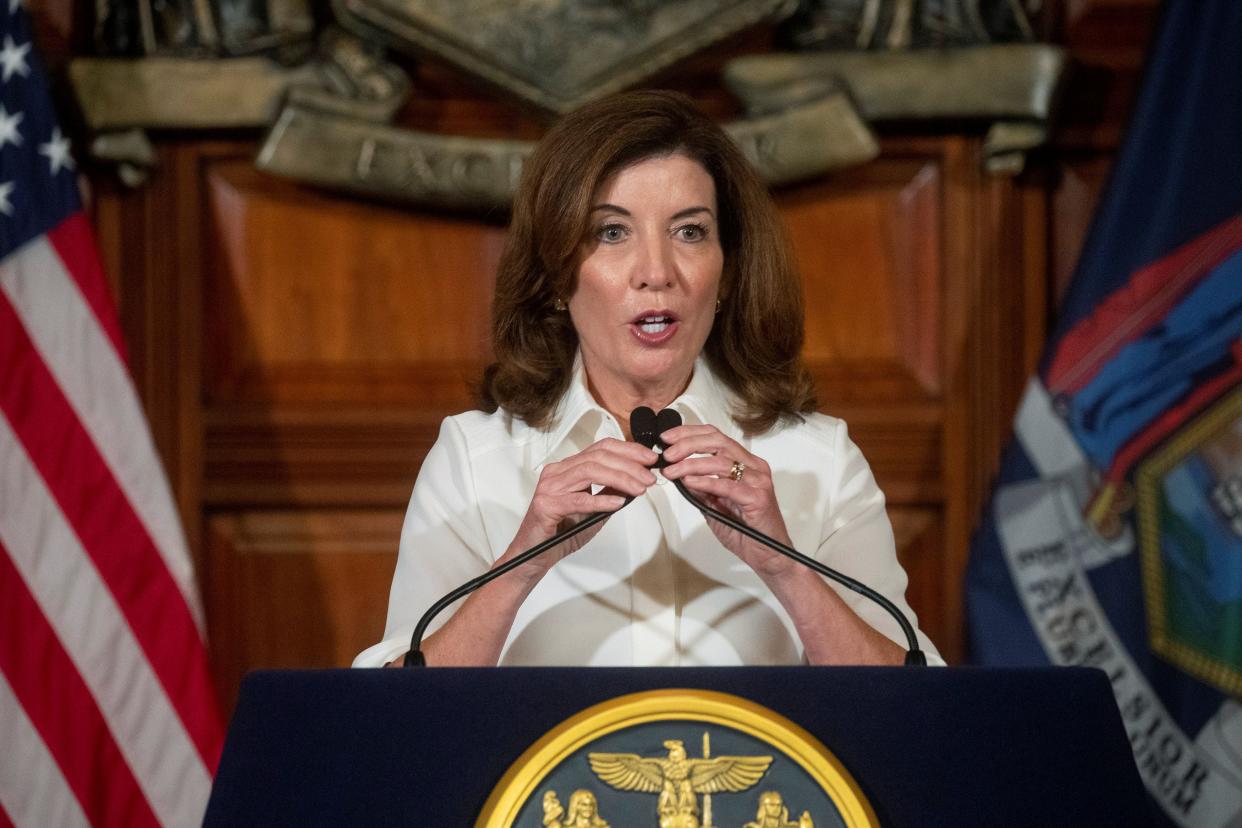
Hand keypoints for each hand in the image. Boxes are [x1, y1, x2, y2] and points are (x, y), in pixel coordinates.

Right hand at [503, 438, 657, 581]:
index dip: (628, 450)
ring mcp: (550, 487)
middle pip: (598, 457)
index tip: (649, 459)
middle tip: (649, 477)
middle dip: (629, 465)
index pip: (601, 448)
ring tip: (639, 488)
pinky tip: (617, 503)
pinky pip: (579, 500)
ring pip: (590, 472)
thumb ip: (609, 493)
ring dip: (620, 479)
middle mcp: (557, 472)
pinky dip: (601, 500)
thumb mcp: (593, 509)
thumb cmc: (561, 532)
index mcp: (567, 468)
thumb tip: (636, 480)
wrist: (534, 555)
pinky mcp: (546, 505)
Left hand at [660, 424, 794, 579]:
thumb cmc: (746, 530)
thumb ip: (701, 488)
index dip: (690, 433)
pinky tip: (690, 481)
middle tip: (668, 454)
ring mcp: (758, 481)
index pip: (716, 437)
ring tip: (672, 470)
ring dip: (690, 464)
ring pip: (720, 461)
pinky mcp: (757, 498)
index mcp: (746, 463)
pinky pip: (727, 485)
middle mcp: (754, 467)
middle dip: (687, 444)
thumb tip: (678, 472)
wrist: (768, 555)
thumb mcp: (716, 504)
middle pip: (718, 442)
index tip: (668, 438)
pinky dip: (705, 481)